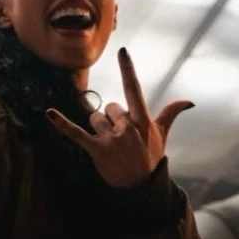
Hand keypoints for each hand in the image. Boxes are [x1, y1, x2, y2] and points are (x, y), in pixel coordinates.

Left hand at [46, 47, 193, 187]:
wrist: (141, 188)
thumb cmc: (150, 158)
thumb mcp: (161, 136)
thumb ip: (171, 114)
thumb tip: (189, 101)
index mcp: (142, 121)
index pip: (134, 89)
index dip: (128, 70)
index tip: (122, 51)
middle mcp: (127, 128)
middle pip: (109, 107)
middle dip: (112, 118)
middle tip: (120, 138)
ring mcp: (111, 139)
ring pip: (95, 117)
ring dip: (99, 128)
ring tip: (110, 144)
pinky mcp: (96, 150)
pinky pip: (75, 133)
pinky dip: (61, 123)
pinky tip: (49, 113)